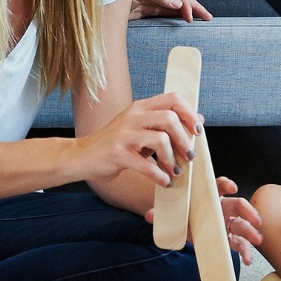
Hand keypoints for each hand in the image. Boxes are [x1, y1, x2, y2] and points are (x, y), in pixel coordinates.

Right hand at [78, 92, 201, 186]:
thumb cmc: (115, 144)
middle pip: (170, 118)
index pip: (173, 99)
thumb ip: (165, 123)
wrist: (82, 156)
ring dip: (172, 159)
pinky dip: (159, 176)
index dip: (190, 113)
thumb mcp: (139, 127)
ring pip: (160, 139)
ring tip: (174, 171)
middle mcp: (133, 117)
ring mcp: (124, 135)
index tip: (197, 131)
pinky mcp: (117, 154)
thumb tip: (198, 118)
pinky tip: (164, 181)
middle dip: (184, 139)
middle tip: (188, 155)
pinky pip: (146, 164)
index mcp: (140, 108)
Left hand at [129, 0, 211, 22]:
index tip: (190, 16)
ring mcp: (152, 0)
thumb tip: (179, 4)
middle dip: (194, 7)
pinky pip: (165, 14)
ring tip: (201, 21)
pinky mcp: (147, 10)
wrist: (101, 1)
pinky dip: (175, 18)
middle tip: (208, 17)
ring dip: (187, 14)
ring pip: (174, 7)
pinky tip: (184, 22)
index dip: (186, 3)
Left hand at [145, 174, 262, 261]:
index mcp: (209, 196)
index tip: (231, 187)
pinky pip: (239, 243)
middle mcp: (221, 207)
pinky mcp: (227, 238)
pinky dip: (245, 251)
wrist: (183, 225)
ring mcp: (227, 223)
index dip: (226, 184)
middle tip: (256, 221)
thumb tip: (149, 216)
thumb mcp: (172, 213)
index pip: (219, 186)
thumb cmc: (182, 214)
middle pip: (238, 205)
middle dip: (249, 212)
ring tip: (257, 241)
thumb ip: (162, 214)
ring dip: (251, 232)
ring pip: (242, 225)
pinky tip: (248, 260)